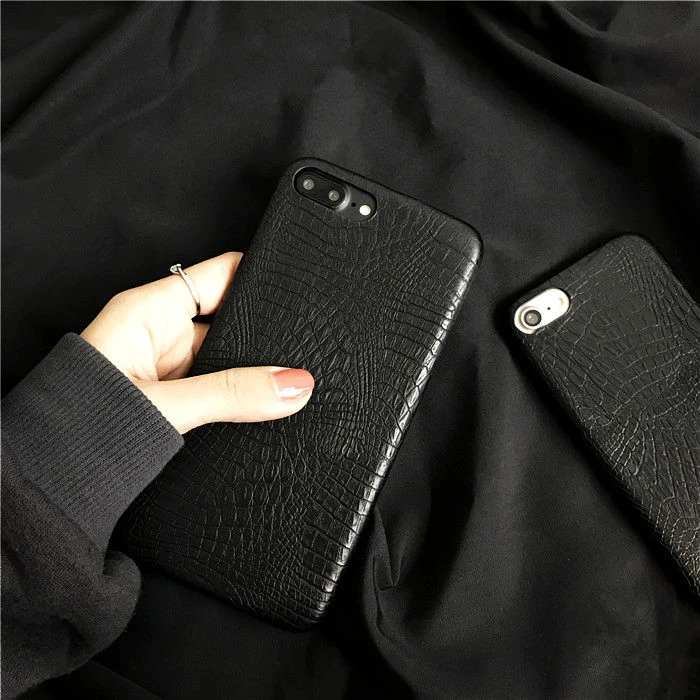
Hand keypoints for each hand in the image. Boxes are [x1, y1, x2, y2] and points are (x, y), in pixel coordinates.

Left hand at [81, 252, 313, 433]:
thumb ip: (232, 394)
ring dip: (249, 374)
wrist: (45, 481)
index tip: (299, 290)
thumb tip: (293, 384)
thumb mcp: (166, 406)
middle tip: (300, 354)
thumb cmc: (76, 428)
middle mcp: (160, 332)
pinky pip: (216, 387)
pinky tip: (257, 409)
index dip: (261, 278)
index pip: (221, 273)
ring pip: (226, 359)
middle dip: (262, 338)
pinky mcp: (171, 396)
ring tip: (280, 388)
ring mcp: (167, 365)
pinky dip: (237, 398)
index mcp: (151, 310)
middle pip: (231, 320)